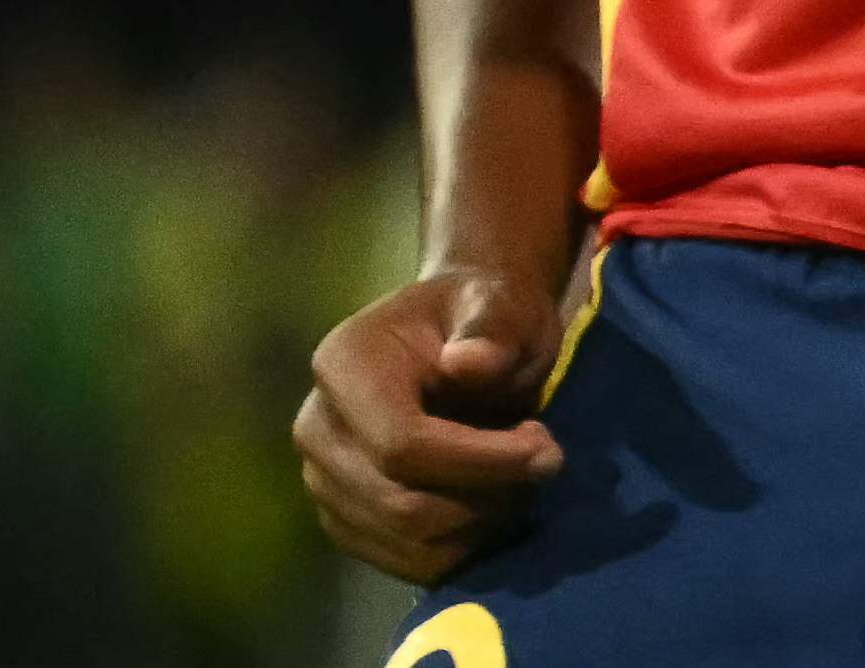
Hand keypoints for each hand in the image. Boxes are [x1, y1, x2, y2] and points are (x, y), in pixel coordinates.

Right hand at [295, 261, 565, 581]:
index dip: (480, 460)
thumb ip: (492, 328)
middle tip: (545, 463)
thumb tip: (468, 363)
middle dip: (489, 496)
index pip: (402, 443)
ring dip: (482, 525)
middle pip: (402, 503)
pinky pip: (404, 561)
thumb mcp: (503, 304)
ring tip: (523, 479)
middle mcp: (317, 427)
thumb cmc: (485, 315)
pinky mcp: (343, 517)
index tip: (547, 449)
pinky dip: (462, 546)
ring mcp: (322, 479)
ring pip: (407, 542)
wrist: (462, 337)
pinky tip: (496, 505)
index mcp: (344, 364)